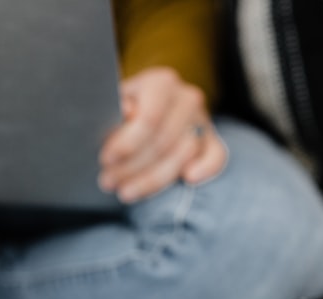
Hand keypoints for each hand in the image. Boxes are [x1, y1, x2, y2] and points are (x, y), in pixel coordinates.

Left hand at [98, 67, 227, 202]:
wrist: (141, 117)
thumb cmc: (121, 113)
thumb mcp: (111, 108)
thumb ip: (115, 110)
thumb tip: (126, 110)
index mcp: (160, 83)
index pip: (150, 117)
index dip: (127, 143)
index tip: (106, 160)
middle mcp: (186, 98)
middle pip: (164, 140)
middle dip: (133, 167)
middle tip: (108, 181)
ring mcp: (202, 120)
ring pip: (183, 154)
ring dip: (152, 179)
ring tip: (125, 190)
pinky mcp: (212, 141)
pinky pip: (216, 157)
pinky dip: (205, 168)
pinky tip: (188, 179)